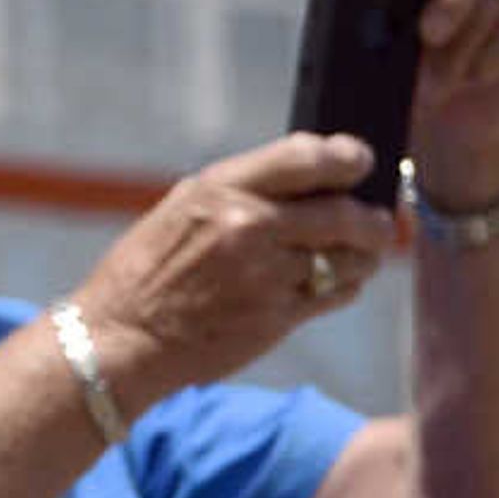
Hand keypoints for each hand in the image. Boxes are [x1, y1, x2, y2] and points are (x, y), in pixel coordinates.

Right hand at [71, 132, 399, 409]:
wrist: (120, 341)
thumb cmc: (144, 273)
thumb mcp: (180, 210)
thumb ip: (240, 190)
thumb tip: (305, 175)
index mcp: (220, 190)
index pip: (307, 156)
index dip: (347, 156)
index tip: (359, 162)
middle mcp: (247, 227)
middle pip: (344, 211)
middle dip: (373, 216)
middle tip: (378, 220)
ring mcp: (265, 275)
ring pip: (350, 256)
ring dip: (364, 254)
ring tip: (359, 254)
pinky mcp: (276, 318)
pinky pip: (336, 293)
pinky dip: (344, 286)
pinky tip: (332, 283)